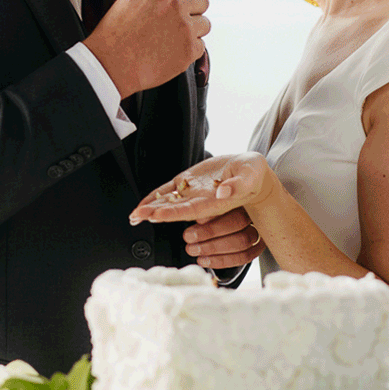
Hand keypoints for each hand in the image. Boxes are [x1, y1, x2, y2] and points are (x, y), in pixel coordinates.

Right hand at [84, 0, 208, 97]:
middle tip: (175, 22)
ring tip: (171, 38)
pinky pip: (200, 46)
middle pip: (203, 1)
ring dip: (193, 31)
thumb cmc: (117, 30)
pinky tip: (170, 52)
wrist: (111, 63)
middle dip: (193, 10)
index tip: (182, 0)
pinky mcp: (189, 49)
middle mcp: (175, 3)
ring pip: (205, 24)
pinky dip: (188, 50)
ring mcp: (184, 27)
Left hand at [129, 153, 275, 227]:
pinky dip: (155, 196)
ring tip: (134, 215)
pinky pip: (168, 190)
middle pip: (175, 209)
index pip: (191, 211)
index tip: (156, 215)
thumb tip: (224, 192)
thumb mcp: (251, 176)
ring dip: (151, 208)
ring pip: (168, 202)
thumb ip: (239, 185)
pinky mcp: (188, 182)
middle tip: (137, 216)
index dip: (173, 214)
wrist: (250, 173)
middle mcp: (201, 201)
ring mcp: (192, 193)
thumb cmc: (254, 175)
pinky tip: (142, 203)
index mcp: (216, 202)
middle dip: (155, 213)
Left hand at [181, 208, 266, 270]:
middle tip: (189, 237)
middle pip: (239, 222)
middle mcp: (253, 212)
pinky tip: (205, 260)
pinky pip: (244, 257)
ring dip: (214, 248)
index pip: (232, 203)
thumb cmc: (210, 210)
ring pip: (242, 242)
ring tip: (193, 250)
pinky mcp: (257, 247)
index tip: (197, 219)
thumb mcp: (203, 203)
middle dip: (211, 231)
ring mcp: (258, 230)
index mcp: (241, 196)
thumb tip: (192, 213)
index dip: (215, 213)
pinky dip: (223, 260)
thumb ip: (202, 207)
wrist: (218, 223)